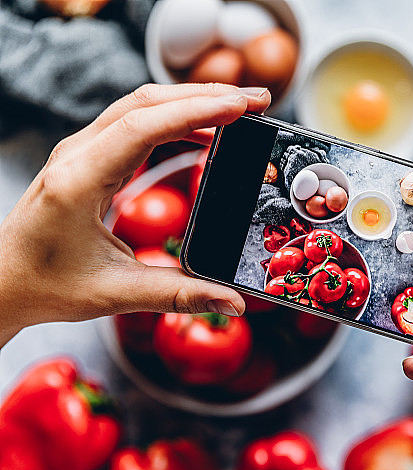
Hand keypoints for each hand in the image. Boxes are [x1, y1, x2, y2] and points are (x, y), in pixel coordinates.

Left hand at [0, 83, 270, 346]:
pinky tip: (206, 132)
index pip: (142, 126)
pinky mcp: (90, 158)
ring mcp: (82, 152)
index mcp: (78, 181)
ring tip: (241, 109)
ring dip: (192, 101)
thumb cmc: (46, 285)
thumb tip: (234, 302)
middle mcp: (77, 156)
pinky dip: (176, 119)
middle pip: (145, 103)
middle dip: (205, 95)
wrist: (3, 282)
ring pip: (141, 106)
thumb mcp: (116, 293)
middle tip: (257, 101)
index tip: (240, 107)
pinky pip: (137, 123)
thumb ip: (180, 295)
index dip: (196, 111)